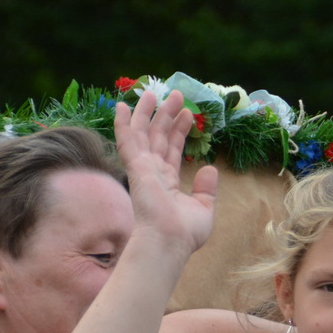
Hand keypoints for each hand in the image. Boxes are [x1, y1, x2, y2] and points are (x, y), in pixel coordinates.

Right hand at [114, 90, 217, 256]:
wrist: (170, 241)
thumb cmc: (185, 232)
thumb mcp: (204, 208)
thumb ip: (206, 188)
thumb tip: (210, 167)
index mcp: (167, 183)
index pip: (172, 150)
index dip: (179, 131)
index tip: (188, 114)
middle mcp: (153, 173)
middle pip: (158, 137)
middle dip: (166, 115)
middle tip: (176, 95)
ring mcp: (143, 169)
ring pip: (143, 134)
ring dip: (148, 112)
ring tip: (154, 91)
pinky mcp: (136, 168)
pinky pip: (127, 141)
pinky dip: (124, 123)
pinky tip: (122, 106)